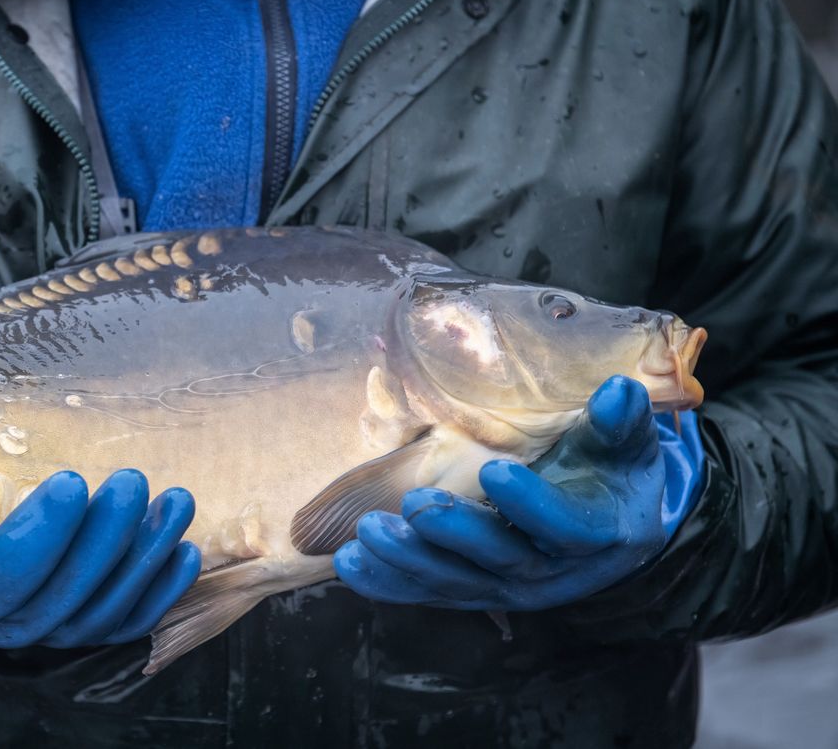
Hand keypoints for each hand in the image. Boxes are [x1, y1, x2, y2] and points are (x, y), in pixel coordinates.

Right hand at [0, 469, 201, 647]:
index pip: (8, 572)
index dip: (42, 531)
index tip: (72, 481)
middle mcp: (13, 627)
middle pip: (67, 590)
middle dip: (106, 534)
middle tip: (133, 480)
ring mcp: (57, 633)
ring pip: (107, 607)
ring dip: (147, 556)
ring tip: (177, 501)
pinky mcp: (92, 631)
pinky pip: (132, 621)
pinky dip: (164, 591)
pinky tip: (186, 550)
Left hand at [334, 375, 704, 609]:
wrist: (612, 524)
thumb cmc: (616, 471)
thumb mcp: (629, 445)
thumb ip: (621, 422)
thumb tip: (617, 390)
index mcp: (598, 533)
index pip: (566, 526)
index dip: (532, 504)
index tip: (494, 471)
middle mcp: (552, 571)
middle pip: (502, 560)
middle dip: (457, 534)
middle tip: (417, 504)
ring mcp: (508, 586)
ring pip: (457, 581)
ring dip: (410, 561)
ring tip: (368, 534)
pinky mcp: (474, 589)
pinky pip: (429, 591)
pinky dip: (390, 582)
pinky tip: (351, 564)